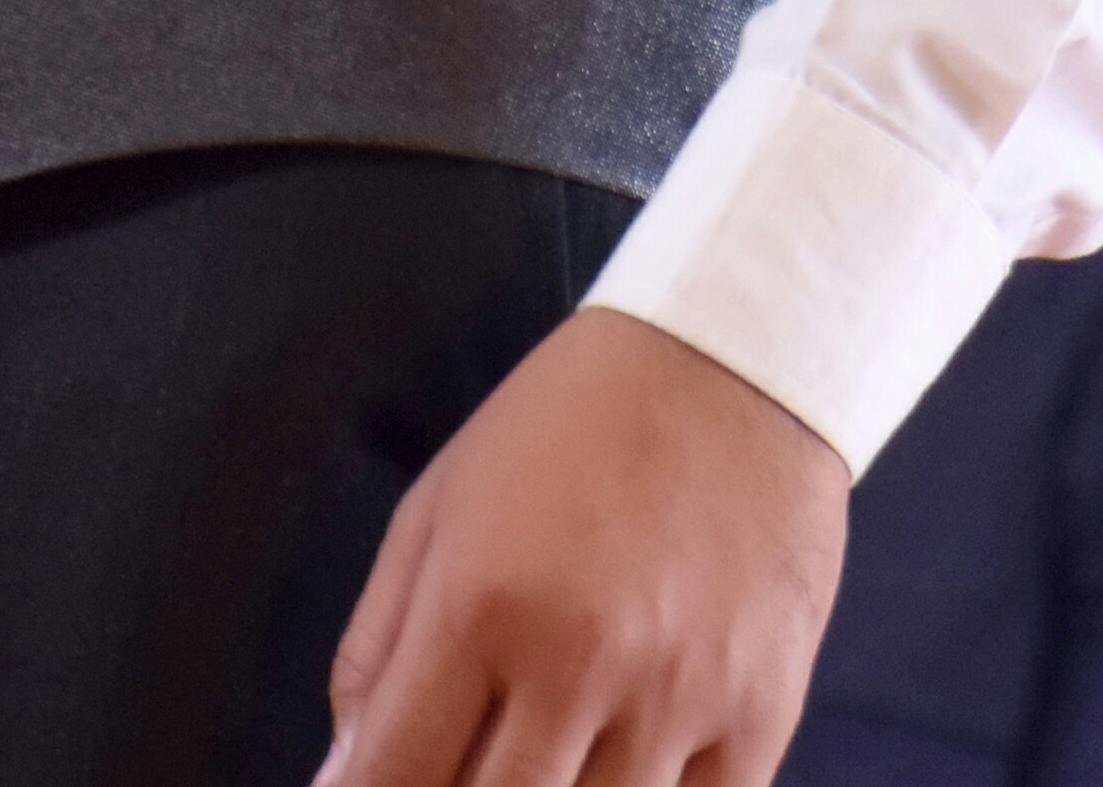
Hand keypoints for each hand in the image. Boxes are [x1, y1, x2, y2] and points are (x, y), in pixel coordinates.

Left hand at [323, 306, 848, 786]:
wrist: (732, 358)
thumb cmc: (572, 424)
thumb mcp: (440, 505)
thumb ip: (378, 648)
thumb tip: (342, 776)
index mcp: (481, 604)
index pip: (394, 779)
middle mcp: (577, 663)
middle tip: (463, 758)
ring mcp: (675, 700)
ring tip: (543, 752)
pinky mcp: (759, 718)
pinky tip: (620, 762)